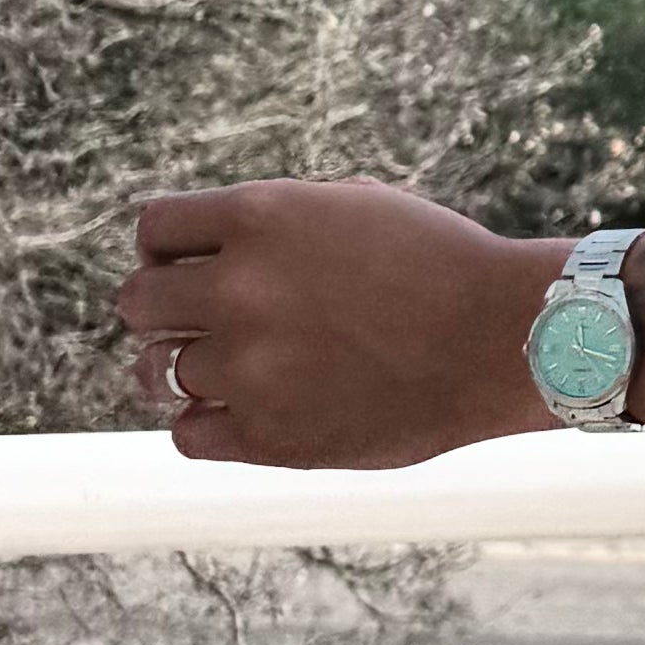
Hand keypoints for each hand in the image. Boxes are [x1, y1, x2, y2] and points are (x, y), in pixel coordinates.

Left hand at [119, 184, 556, 467]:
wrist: (506, 338)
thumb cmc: (441, 265)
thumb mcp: (352, 209)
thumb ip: (269, 226)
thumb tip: (195, 255)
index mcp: (261, 217)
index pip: (154, 228)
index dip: (163, 248)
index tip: (183, 267)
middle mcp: (240, 289)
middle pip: (137, 302)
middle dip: (163, 310)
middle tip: (201, 322)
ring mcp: (249, 366)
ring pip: (156, 373)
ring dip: (184, 369)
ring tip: (232, 369)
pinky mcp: (268, 435)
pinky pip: (187, 434)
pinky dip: (206, 423)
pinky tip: (246, 411)